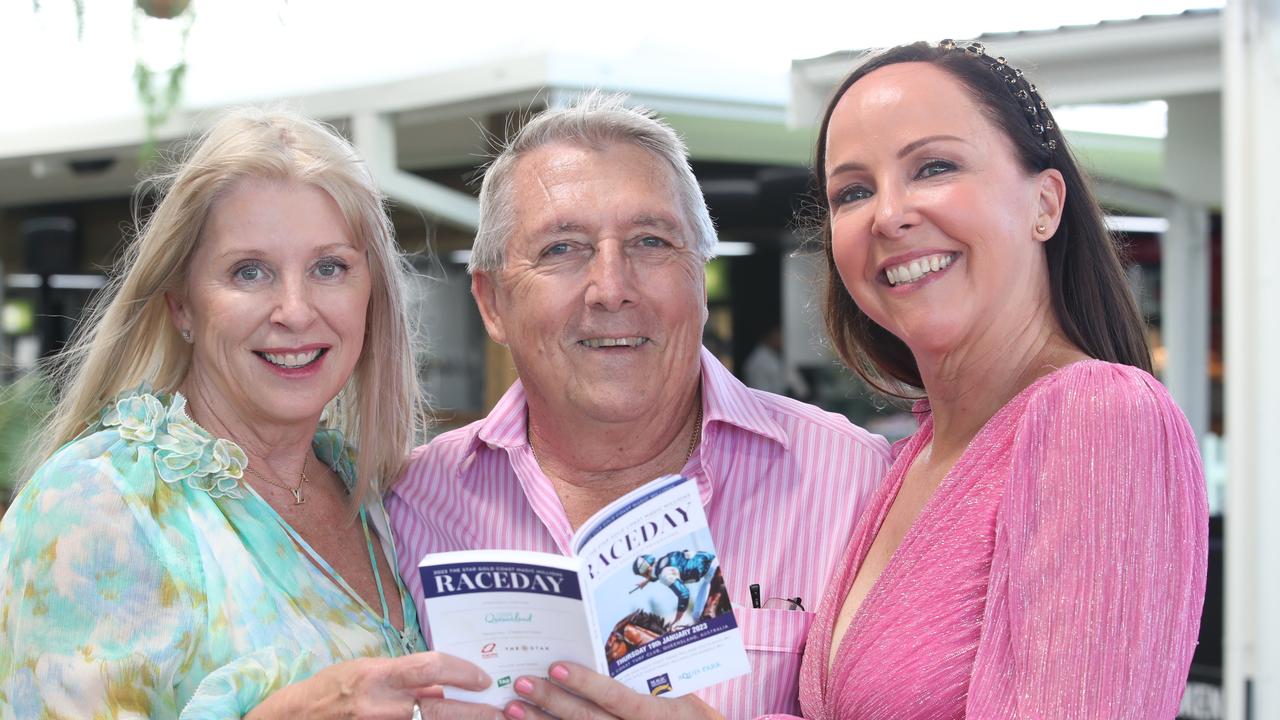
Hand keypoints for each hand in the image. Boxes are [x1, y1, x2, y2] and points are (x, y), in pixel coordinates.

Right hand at [247, 652, 500, 718]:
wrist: (295, 718)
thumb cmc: (333, 690)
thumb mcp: (367, 672)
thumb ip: (405, 678)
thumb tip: (443, 685)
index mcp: (377, 676)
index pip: (430, 667)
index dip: (462, 672)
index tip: (483, 679)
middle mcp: (379, 705)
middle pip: (439, 708)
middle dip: (475, 712)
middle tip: (499, 712)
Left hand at [502, 662, 722, 719]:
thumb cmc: (689, 717)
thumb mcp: (682, 695)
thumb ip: (648, 673)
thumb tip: (612, 640)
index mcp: (659, 713)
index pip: (616, 698)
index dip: (585, 683)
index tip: (555, 667)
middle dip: (551, 702)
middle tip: (522, 684)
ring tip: (513, 709)